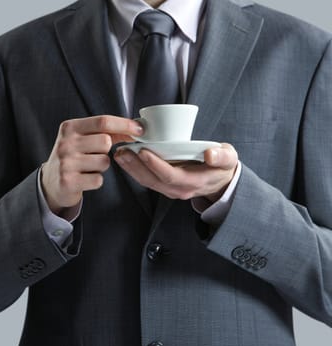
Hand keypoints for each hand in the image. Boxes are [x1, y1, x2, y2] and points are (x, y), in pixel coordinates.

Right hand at [41, 115, 142, 214]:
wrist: (51, 181)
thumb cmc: (72, 156)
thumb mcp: (82, 138)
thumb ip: (106, 131)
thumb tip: (136, 128)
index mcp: (70, 127)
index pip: (103, 121)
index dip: (124, 125)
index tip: (140, 130)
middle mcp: (65, 143)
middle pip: (105, 142)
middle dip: (107, 150)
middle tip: (96, 154)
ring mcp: (66, 163)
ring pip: (104, 162)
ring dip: (101, 167)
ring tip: (88, 167)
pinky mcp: (68, 181)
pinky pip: (98, 180)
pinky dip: (96, 180)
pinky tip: (85, 179)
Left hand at [114, 143, 237, 201]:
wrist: (221, 181)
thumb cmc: (223, 166)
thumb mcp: (229, 159)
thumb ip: (222, 157)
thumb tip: (210, 154)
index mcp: (194, 182)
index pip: (170, 175)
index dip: (155, 165)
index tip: (143, 151)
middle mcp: (179, 190)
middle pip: (153, 180)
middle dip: (135, 167)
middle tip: (122, 152)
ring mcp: (170, 190)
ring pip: (147, 182)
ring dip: (131, 169)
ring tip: (119, 154)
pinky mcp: (164, 187)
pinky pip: (147, 180)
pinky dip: (134, 171)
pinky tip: (125, 159)